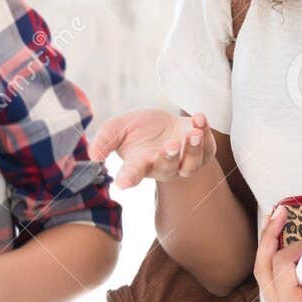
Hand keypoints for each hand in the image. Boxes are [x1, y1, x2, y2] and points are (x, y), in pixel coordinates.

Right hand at [89, 108, 214, 188]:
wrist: (163, 124)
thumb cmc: (138, 129)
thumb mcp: (117, 129)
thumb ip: (105, 140)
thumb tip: (93, 156)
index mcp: (140, 164)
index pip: (132, 174)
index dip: (127, 179)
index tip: (122, 183)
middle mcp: (163, 166)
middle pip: (168, 168)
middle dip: (169, 158)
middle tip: (169, 146)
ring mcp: (185, 161)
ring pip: (192, 164)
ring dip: (193, 149)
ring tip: (193, 133)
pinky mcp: (203, 150)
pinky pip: (208, 147)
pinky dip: (206, 133)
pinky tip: (199, 118)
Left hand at [253, 206, 301, 301]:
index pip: (282, 270)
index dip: (295, 247)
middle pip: (264, 273)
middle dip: (268, 240)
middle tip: (277, 213)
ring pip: (266, 277)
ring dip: (269, 248)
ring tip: (274, 222)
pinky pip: (275, 281)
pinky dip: (276, 260)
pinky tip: (281, 240)